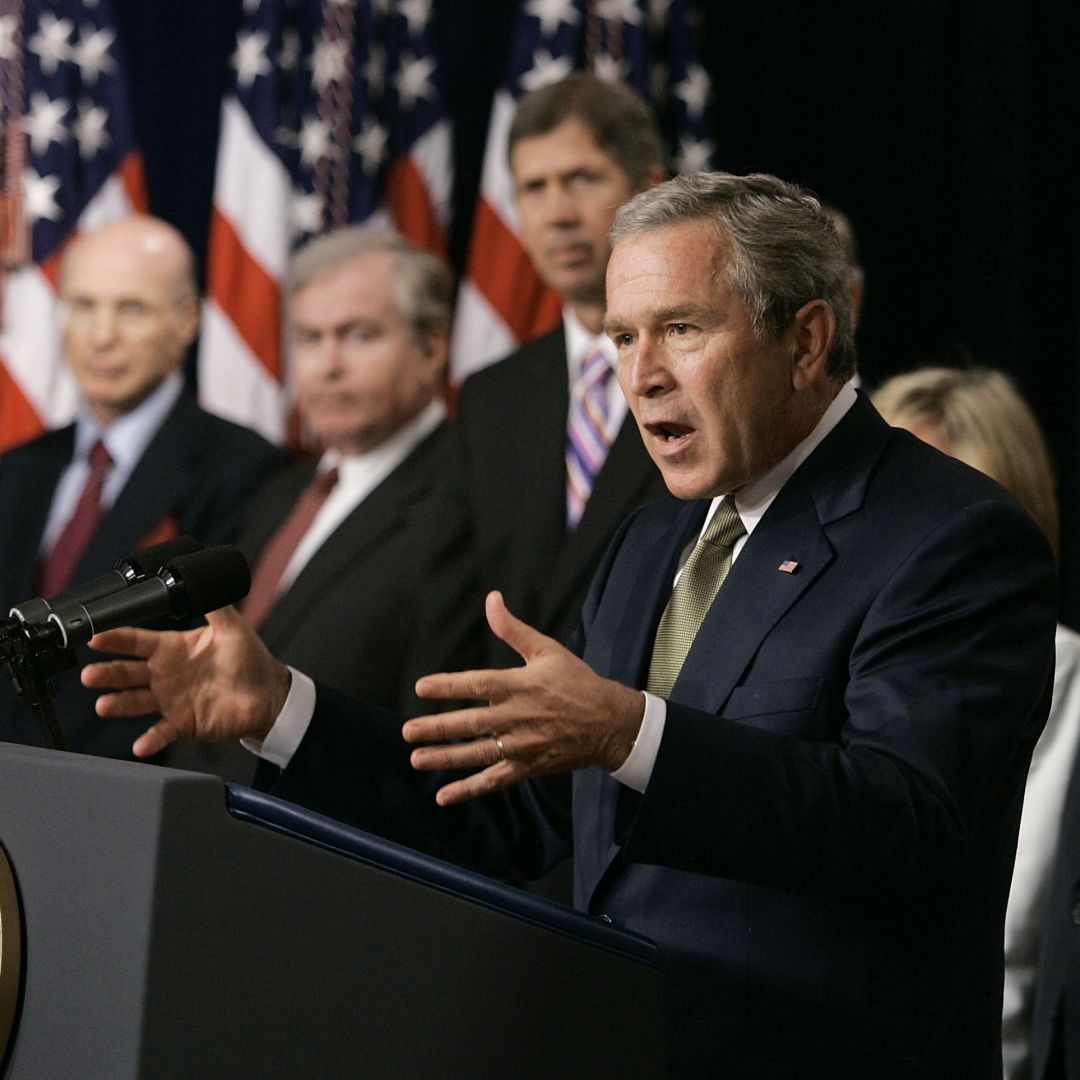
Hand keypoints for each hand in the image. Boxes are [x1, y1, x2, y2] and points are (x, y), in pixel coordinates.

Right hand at [81, 605, 290, 757]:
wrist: (268, 693)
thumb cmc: (250, 659)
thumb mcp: (232, 627)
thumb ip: (213, 605)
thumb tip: (199, 581)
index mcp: (172, 648)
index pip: (137, 641)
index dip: (116, 638)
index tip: (96, 636)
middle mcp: (165, 674)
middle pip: (127, 672)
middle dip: (107, 673)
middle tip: (89, 674)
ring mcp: (170, 700)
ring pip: (135, 702)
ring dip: (118, 704)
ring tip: (103, 705)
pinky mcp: (182, 723)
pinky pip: (162, 732)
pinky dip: (150, 740)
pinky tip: (140, 744)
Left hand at [405, 591, 643, 805]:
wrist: (609, 722)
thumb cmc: (576, 682)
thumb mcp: (547, 649)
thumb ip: (513, 629)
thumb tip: (491, 599)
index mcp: (520, 685)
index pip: (478, 685)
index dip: (449, 686)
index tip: (421, 688)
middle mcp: (518, 717)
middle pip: (472, 724)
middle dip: (438, 728)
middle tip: (407, 731)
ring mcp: (522, 745)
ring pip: (478, 754)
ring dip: (446, 758)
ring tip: (417, 759)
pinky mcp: (527, 767)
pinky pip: (494, 780)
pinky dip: (470, 789)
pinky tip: (445, 796)